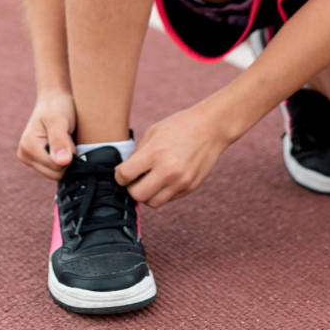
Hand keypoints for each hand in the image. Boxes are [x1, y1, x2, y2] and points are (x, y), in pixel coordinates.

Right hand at [17, 89, 76, 179]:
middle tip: (65, 137)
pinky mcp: (35, 160)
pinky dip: (61, 159)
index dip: (69, 155)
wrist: (53, 98)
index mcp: (28, 147)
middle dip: (66, 158)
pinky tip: (60, 145)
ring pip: (56, 173)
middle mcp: (24, 155)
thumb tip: (62, 162)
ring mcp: (29, 159)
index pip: (57, 168)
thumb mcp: (60, 121)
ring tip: (62, 140)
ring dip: (65, 158)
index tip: (67, 136)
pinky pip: (54, 169)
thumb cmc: (57, 106)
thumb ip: (60, 142)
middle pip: (56, 174)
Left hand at [115, 104, 230, 207]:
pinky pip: (168, 199)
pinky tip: (164, 178)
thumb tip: (124, 173)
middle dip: (131, 188)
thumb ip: (138, 155)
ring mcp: (181, 182)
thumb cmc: (179, 126)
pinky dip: (162, 192)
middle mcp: (168, 171)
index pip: (125, 176)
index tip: (122, 172)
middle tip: (134, 179)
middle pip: (137, 195)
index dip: (119, 176)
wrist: (211, 128)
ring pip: (153, 203)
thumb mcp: (152, 133)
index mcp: (155, 153)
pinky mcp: (190, 188)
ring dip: (147, 194)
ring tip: (149, 181)